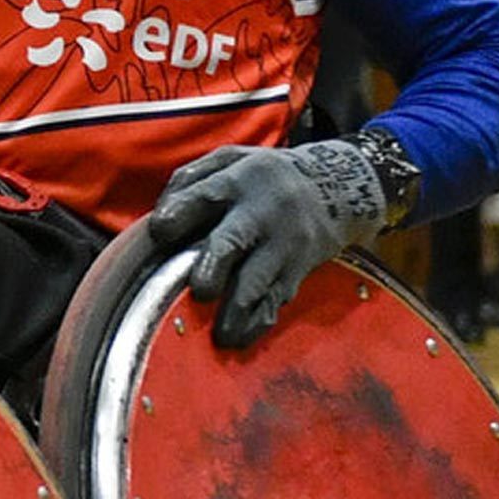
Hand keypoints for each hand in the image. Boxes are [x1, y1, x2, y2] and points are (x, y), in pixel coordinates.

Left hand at [142, 140, 388, 345]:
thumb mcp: (230, 159)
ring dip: (238, 310)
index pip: (202, 196)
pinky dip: (259, 322)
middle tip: (201, 290)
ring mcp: (282, 244)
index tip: (159, 232)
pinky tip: (240, 339)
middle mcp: (259, 213)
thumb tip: (159, 216)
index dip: (178, 214)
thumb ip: (189, 179)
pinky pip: (277, 300)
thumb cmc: (264, 177)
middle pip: (233, 240)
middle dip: (214, 266)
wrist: (338, 185)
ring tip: (222, 337)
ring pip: (258, 281)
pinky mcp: (297, 269)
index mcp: (235, 181)